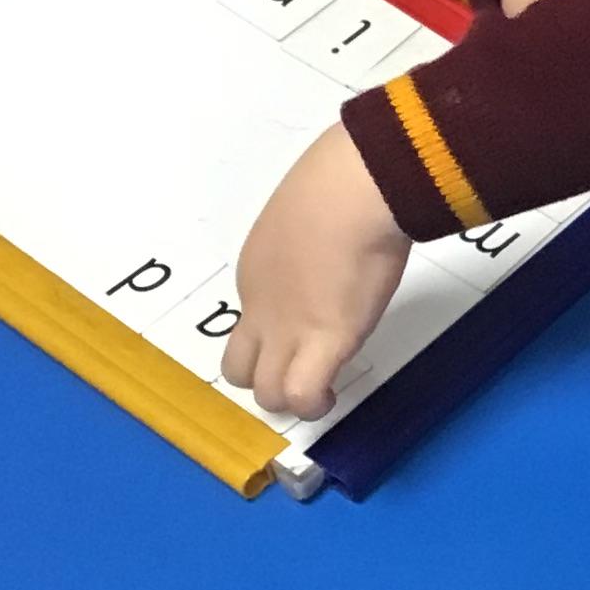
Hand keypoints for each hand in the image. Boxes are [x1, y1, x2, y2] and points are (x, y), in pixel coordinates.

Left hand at [224, 124, 409, 419]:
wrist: (351, 191)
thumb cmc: (337, 185)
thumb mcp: (306, 212)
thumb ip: (310, 237)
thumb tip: (339, 231)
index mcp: (257, 272)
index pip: (252, 321)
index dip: (278, 332)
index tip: (312, 324)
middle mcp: (261, 309)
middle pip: (239, 369)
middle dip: (267, 379)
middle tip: (305, 370)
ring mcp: (288, 330)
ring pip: (265, 392)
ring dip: (291, 399)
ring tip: (321, 389)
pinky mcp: (325, 342)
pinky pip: (303, 395)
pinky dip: (314, 404)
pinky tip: (332, 392)